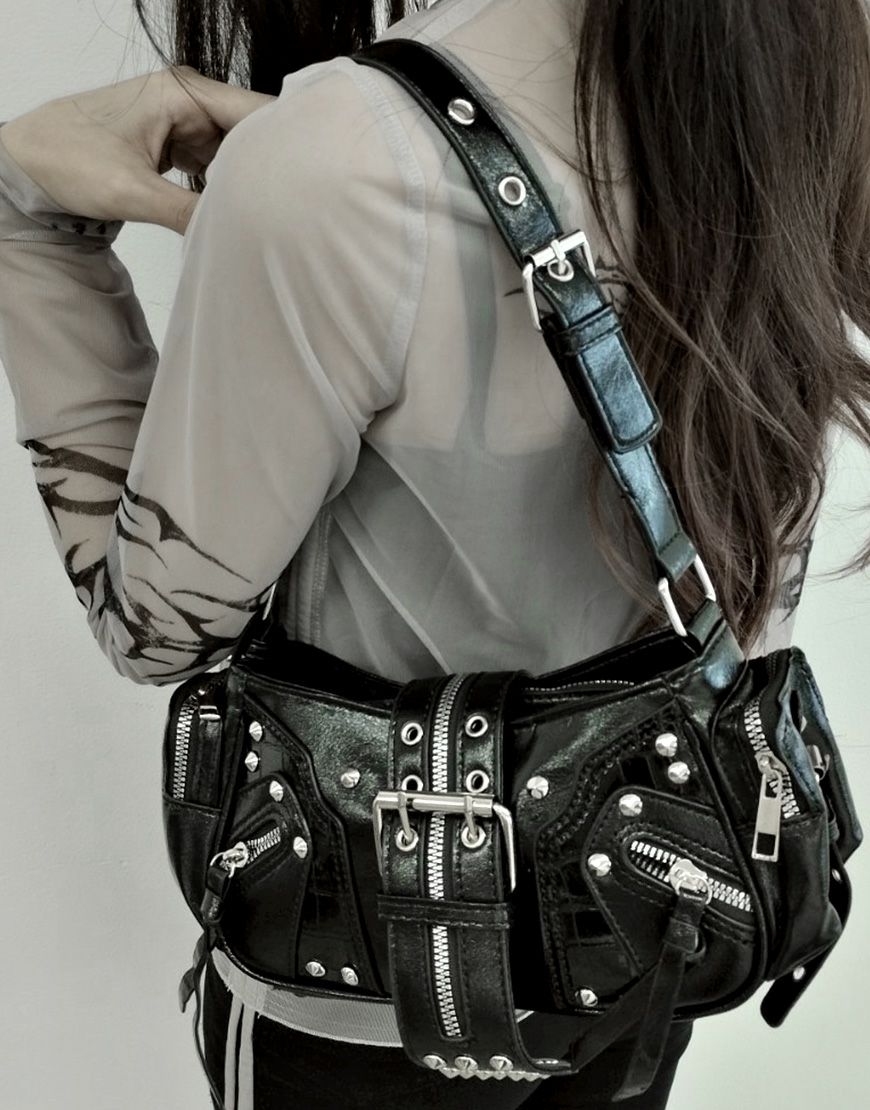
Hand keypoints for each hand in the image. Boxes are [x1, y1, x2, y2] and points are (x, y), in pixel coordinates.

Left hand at [0, 68, 274, 234]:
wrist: (25, 165)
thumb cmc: (66, 159)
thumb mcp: (131, 192)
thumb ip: (188, 212)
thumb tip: (237, 236)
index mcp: (182, 92)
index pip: (255, 112)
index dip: (285, 143)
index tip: (307, 180)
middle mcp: (189, 101)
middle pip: (252, 134)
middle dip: (269, 169)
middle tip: (291, 209)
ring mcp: (186, 123)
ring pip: (238, 154)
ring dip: (249, 183)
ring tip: (267, 215)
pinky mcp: (179, 145)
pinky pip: (219, 166)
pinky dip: (228, 190)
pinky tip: (238, 214)